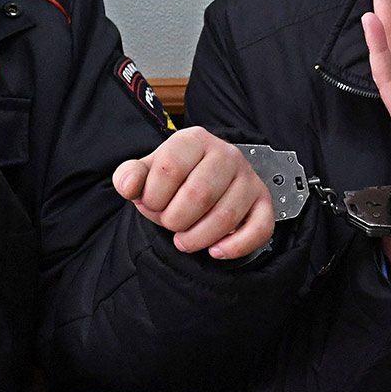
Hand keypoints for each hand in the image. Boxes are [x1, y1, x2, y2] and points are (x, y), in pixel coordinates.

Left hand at [112, 126, 273, 259]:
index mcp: (194, 140)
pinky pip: (259, 228)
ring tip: (184, 241)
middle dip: (176, 220)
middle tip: (170, 224)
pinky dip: (235, 247)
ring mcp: (248, 177)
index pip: (170, 167)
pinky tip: (215, 251)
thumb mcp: (146, 173)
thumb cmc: (173, 180)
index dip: (153, 196)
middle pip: (199, 194)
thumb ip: (129, 176)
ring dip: (199, 238)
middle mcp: (226, 154)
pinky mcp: (263, 201)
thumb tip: (127, 185)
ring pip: (227, 216)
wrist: (202, 182)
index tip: (151, 204)